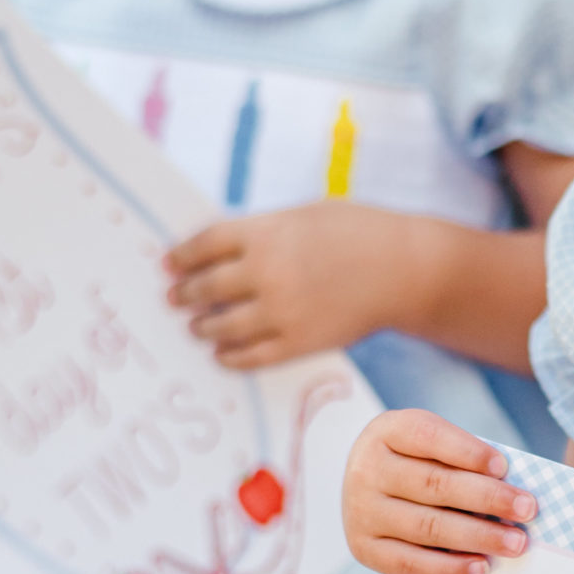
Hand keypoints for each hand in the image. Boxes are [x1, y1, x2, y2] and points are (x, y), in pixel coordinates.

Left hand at [167, 202, 431, 366]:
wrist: (403, 270)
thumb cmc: (355, 233)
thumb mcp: (301, 216)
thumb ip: (261, 233)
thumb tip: (219, 253)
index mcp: (265, 234)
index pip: (203, 246)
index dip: (181, 257)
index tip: (169, 264)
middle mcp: (266, 274)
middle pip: (206, 288)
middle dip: (185, 295)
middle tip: (175, 299)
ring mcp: (281, 312)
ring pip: (222, 327)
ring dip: (203, 328)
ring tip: (197, 327)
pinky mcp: (298, 343)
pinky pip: (250, 356)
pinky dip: (230, 356)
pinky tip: (222, 353)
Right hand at [343, 411, 535, 573]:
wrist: (368, 491)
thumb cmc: (417, 465)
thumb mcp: (432, 447)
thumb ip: (462, 461)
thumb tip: (511, 494)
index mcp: (387, 431)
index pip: (429, 437)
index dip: (467, 451)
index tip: (504, 467)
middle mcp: (366, 469)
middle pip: (434, 484)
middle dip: (487, 498)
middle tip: (528, 509)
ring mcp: (360, 511)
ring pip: (427, 526)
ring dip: (478, 536)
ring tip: (515, 543)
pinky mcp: (363, 548)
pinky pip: (410, 563)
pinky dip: (449, 568)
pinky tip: (481, 567)